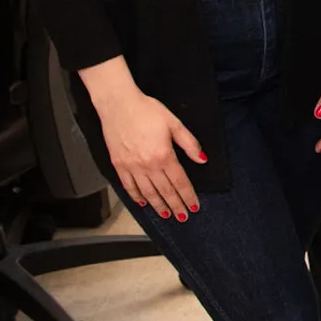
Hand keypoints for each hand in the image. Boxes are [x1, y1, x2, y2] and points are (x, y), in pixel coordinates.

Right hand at [92, 83, 203, 219]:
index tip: (194, 206)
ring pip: (147, 193)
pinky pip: (128, 186)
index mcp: (164, 155)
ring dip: (158, 206)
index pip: (180, 182)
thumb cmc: (146, 110)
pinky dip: (136, 197)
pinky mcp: (118, 165)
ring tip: (166, 215)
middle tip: (183, 216)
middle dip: (176, 205)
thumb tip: (201, 159)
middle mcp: (147, 165)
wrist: (118, 103)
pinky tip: (142, 203)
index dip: (188, 196)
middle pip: (165, 191)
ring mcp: (131, 167)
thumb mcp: (174, 123)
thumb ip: (189, 143)